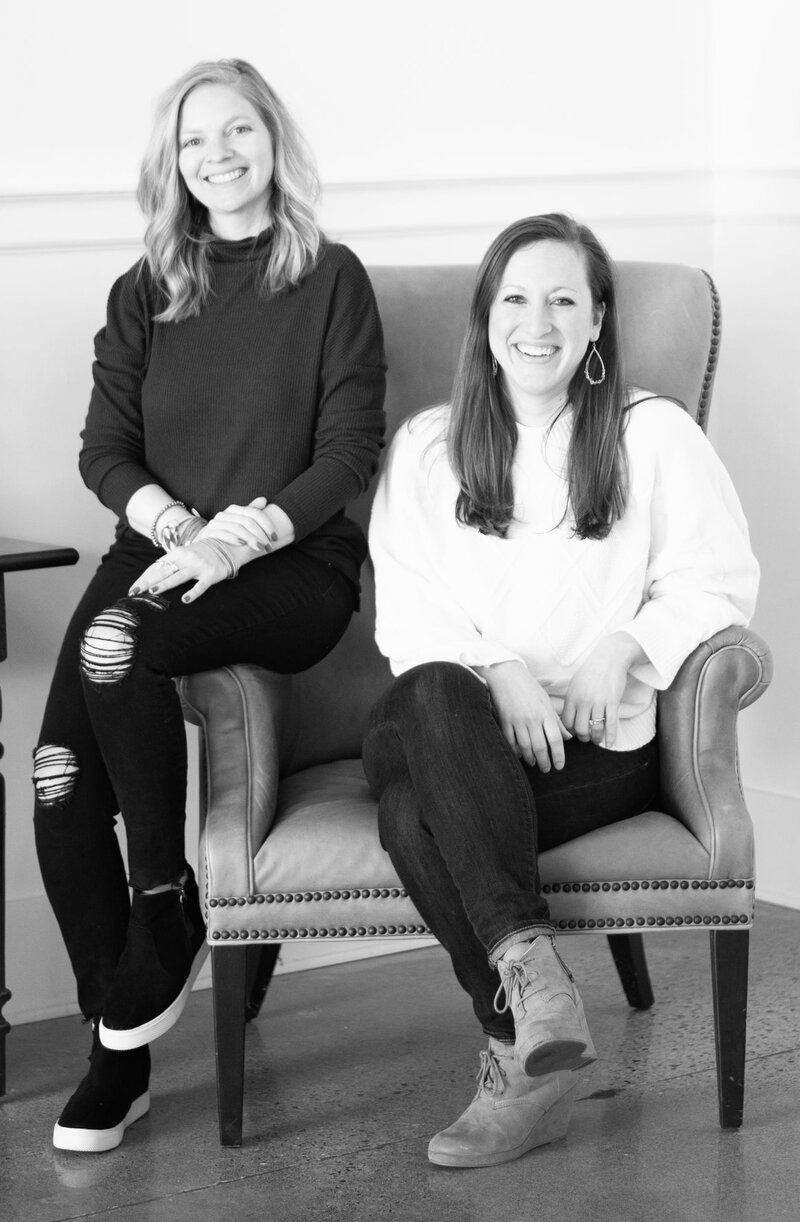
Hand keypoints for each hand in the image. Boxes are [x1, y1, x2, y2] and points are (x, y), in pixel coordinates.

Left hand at [129, 541, 233, 604]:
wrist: (227, 545)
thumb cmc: (202, 553)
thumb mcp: (185, 554)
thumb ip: (171, 564)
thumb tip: (152, 577)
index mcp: (178, 553)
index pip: (157, 567)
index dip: (144, 578)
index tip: (133, 589)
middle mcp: (187, 558)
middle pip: (164, 571)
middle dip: (149, 582)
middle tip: (136, 592)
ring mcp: (199, 566)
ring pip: (179, 576)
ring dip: (166, 584)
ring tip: (153, 591)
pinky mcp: (211, 574)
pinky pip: (201, 585)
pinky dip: (193, 592)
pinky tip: (185, 600)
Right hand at [195, 496, 277, 551]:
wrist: (205, 548)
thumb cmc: (227, 537)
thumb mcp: (241, 525)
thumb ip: (251, 512)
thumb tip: (264, 500)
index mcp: (234, 510)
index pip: (254, 513)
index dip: (267, 524)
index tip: (275, 537)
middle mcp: (224, 514)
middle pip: (247, 521)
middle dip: (260, 534)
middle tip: (268, 546)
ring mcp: (214, 523)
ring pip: (237, 527)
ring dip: (251, 538)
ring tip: (260, 547)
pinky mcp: (207, 533)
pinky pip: (222, 533)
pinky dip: (233, 538)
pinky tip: (242, 544)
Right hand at [480, 660, 570, 771]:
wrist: (506, 674)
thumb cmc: (529, 687)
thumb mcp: (546, 701)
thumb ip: (556, 721)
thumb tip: (567, 737)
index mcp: (545, 713)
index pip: (556, 739)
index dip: (558, 755)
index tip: (559, 765)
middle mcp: (533, 718)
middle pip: (540, 746)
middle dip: (544, 761)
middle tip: (546, 769)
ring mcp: (518, 720)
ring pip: (525, 747)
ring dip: (531, 758)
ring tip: (534, 764)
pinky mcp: (505, 720)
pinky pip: (511, 741)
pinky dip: (515, 751)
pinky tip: (520, 755)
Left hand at [561, 633, 644, 747]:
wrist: (610, 657)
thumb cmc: (591, 671)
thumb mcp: (575, 684)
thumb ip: (571, 700)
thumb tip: (567, 717)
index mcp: (572, 697)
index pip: (567, 722)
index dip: (570, 732)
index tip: (575, 734)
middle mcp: (583, 701)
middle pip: (580, 729)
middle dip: (583, 738)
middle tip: (587, 739)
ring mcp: (598, 702)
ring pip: (595, 728)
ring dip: (596, 738)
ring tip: (597, 740)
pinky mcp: (612, 702)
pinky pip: (611, 724)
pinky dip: (610, 736)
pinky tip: (610, 744)